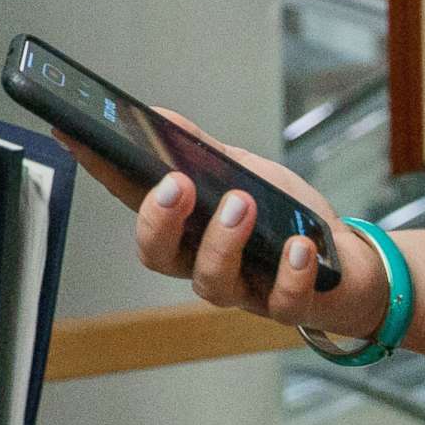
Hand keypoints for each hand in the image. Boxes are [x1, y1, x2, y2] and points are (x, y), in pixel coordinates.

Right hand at [53, 112, 387, 341]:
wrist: (349, 270)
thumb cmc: (286, 222)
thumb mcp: (246, 173)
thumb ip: (204, 152)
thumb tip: (159, 118)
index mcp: (185, 226)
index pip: (130, 197)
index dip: (99, 169)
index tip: (75, 134)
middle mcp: (201, 261)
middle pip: (156, 254)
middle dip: (159, 220)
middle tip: (176, 185)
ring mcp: (242, 289)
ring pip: (210, 282)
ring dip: (222, 241)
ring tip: (242, 205)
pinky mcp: (287, 306)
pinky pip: (281, 300)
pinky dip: (290, 273)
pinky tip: (299, 247)